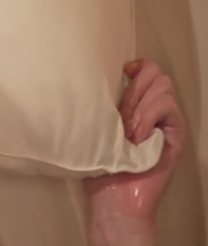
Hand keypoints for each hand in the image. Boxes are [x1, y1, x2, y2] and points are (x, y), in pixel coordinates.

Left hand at [83, 59, 186, 234]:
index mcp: (132, 105)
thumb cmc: (99, 166)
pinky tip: (136, 135)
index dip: (136, 66)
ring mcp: (165, 122)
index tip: (120, 72)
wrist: (114, 199)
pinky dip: (148, 116)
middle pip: (155, 74)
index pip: (145, 70)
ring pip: (162, 88)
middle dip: (136, 88)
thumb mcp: (96, 127)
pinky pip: (167, 108)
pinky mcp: (175, 135)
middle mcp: (151, 110)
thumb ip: (102, 104)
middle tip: (120, 114)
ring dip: (140, 105)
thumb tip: (91, 76)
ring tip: (126, 130)